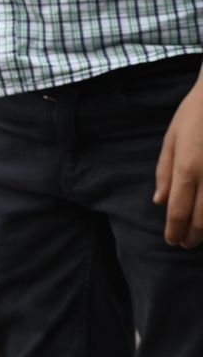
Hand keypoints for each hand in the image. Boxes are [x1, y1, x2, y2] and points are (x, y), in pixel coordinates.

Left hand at [155, 72, 202, 247]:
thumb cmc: (196, 113)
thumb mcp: (172, 137)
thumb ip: (164, 171)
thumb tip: (159, 202)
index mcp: (187, 168)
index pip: (178, 211)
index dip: (174, 231)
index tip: (172, 240)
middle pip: (202, 220)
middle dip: (192, 236)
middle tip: (186, 244)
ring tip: (201, 237)